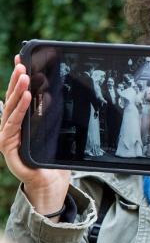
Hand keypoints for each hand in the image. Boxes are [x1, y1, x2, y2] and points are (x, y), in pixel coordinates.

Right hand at [0, 56, 69, 217]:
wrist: (50, 181)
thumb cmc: (50, 158)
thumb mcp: (51, 131)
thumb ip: (47, 115)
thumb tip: (50, 95)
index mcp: (19, 122)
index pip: (17, 96)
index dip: (18, 78)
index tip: (21, 60)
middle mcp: (9, 127)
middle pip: (11, 99)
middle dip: (16, 80)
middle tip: (22, 63)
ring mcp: (6, 136)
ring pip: (10, 109)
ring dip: (17, 90)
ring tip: (25, 75)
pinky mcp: (6, 146)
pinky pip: (13, 124)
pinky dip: (20, 109)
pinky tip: (26, 97)